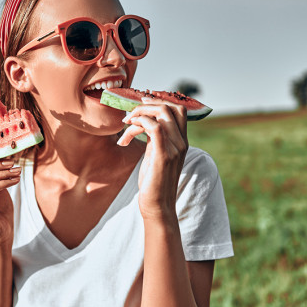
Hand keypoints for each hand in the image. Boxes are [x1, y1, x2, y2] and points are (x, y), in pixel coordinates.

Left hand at [118, 96, 188, 219]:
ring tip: (125, 123)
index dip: (160, 101)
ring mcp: (174, 148)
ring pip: (162, 113)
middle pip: (172, 106)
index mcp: (181, 141)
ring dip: (140, 112)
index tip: (141, 103)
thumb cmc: (153, 183)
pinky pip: (154, 127)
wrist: (157, 206)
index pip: (178, 109)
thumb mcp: (155, 156)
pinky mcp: (164, 156)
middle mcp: (181, 142)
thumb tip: (143, 124)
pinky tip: (128, 128)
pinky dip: (140, 122)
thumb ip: (154, 140)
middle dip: (149, 103)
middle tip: (131, 112)